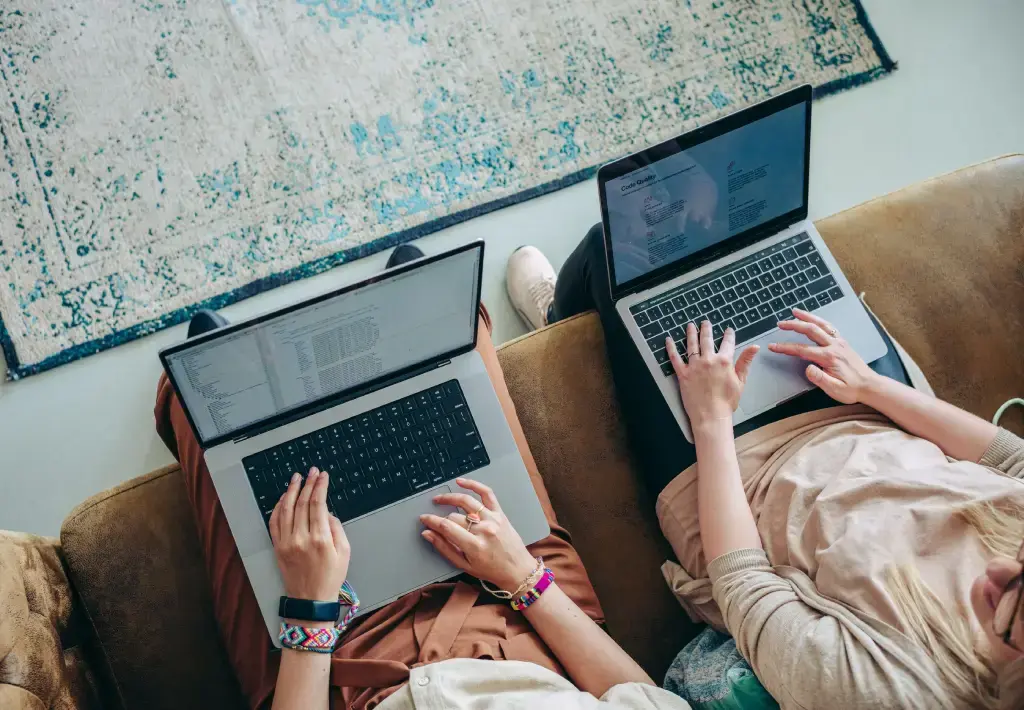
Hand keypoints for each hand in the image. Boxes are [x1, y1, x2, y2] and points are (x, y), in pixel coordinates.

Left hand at [270, 467, 350, 601]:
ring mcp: (287, 543)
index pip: (318, 504)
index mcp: (321, 539)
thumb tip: (327, 512)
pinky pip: (275, 522)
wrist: (310, 601)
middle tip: (311, 471)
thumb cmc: (330, 578)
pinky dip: (278, 507)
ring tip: (296, 478)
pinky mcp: (278, 547)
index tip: (323, 476)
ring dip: (291, 491)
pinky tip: (283, 498)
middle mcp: (301, 539)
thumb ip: (337, 528)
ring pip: (286, 509)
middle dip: (308, 484)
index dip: (320, 487)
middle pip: (302, 503)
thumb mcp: (345, 553)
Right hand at [420, 478, 536, 592]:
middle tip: (433, 519)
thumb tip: (428, 534)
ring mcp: (493, 519)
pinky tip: (461, 482)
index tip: (424, 519)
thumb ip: (444, 548)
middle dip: (441, 518)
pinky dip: (473, 485)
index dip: (432, 521)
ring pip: (467, 501)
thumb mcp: (464, 565)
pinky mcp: (500, 513)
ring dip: (450, 497)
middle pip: (455, 516)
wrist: (518, 570)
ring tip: (439, 499)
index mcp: (475, 545)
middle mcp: (484, 529)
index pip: (447, 527)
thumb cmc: (491, 570)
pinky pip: (487, 493)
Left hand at [667, 321, 758, 428]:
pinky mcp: (683, 374)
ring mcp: (694, 366)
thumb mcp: (740, 380)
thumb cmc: (727, 401)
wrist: (711, 415)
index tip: (728, 330)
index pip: (727, 343)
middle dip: (706, 329)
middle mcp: (708, 360)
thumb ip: (745, 361)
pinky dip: (671, 348)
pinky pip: (675, 358)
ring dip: (691, 333)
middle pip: (707, 340)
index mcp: (724, 361)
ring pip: (691, 345)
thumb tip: (755, 346)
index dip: (728, 335)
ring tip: (690, 326)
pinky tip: (668, 339)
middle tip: (705, 322)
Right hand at [767, 308, 879, 403]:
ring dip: (807, 317)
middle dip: (794, 325)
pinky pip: (830, 327)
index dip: (785, 347)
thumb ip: (820, 379)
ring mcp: (839, 342)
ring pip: (821, 324)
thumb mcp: (835, 389)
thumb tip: (807, 368)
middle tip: (780, 323)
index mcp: (829, 357)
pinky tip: (814, 319)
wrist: (870, 385)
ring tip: (795, 312)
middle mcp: (834, 346)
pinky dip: (819, 320)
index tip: (773, 346)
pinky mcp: (843, 342)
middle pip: (811, 330)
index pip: (802, 350)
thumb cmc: (852, 389)